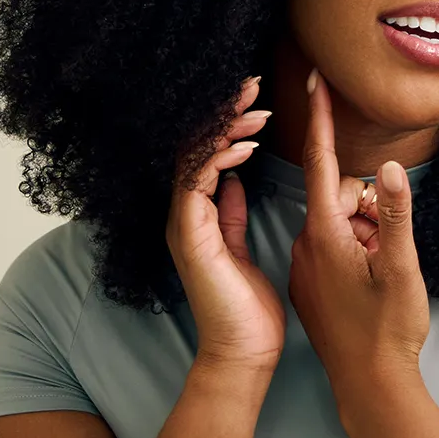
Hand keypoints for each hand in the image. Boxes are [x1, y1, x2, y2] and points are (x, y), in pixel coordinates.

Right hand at [166, 76, 285, 373]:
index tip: (255, 100)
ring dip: (224, 127)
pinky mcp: (189, 235)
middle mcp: (184, 214)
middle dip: (223, 112)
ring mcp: (183, 223)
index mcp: (197, 214)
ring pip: (193, 157)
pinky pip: (197, 182)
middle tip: (252, 84)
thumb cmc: (248, 308)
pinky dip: (220, 159)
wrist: (243, 353)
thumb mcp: (241, 247)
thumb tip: (231, 180)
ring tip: (255, 107)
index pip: (205, 153)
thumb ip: (229, 213)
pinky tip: (247, 146)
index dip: (226, 123)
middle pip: (194, 146)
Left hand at [288, 67, 429, 399]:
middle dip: (370, 207)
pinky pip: (335, 248)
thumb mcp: (401, 268)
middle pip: (341, 197)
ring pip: (342, 224)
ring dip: (368, 234)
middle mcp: (306, 244)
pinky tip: (372, 284)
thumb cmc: (388, 330)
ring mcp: (306, 266)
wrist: (370, 387)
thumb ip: (396, 215)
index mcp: (324, 233)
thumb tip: (392, 169)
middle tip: (389, 248)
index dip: (319, 118)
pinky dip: (358, 252)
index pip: (319, 162)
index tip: (313, 79)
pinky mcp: (311, 285)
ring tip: (383, 273)